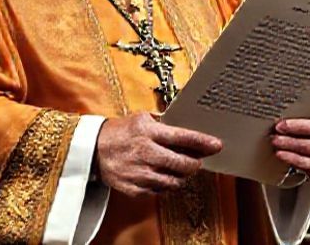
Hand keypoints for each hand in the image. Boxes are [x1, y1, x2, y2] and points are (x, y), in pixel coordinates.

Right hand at [95, 111, 222, 198]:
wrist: (93, 150)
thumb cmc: (120, 132)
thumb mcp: (141, 118)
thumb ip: (163, 123)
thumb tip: (188, 129)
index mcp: (148, 132)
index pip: (182, 137)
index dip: (203, 142)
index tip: (217, 145)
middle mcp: (145, 153)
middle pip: (182, 164)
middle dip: (194, 164)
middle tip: (197, 161)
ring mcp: (139, 173)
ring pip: (173, 181)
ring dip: (181, 176)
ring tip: (180, 169)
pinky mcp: (134, 188)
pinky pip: (159, 191)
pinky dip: (165, 185)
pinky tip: (163, 176)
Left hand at [271, 85, 309, 178]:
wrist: (291, 131)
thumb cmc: (299, 106)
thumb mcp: (305, 93)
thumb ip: (309, 86)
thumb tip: (303, 77)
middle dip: (305, 129)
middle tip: (280, 126)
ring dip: (300, 146)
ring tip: (276, 141)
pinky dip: (301, 162)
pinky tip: (282, 155)